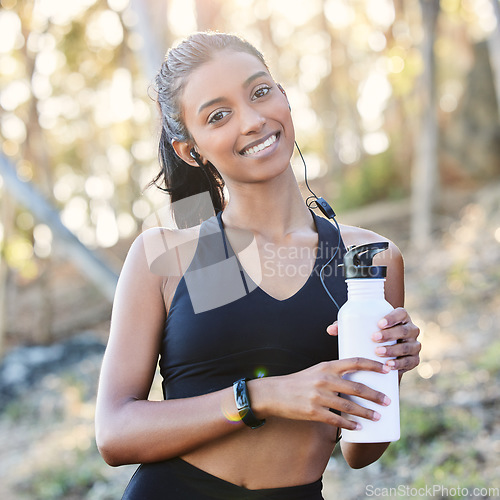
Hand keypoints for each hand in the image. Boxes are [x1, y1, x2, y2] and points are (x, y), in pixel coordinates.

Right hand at [252, 358, 391, 430]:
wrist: (274, 393)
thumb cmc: (298, 382)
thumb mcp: (316, 371)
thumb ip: (334, 373)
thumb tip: (356, 379)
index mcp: (326, 366)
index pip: (355, 362)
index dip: (373, 365)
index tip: (387, 369)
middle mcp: (324, 379)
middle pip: (357, 388)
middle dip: (375, 395)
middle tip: (388, 401)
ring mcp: (319, 397)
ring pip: (350, 407)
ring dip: (366, 413)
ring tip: (378, 417)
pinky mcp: (314, 412)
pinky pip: (337, 420)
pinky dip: (349, 425)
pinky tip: (358, 428)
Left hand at [326, 307, 420, 373]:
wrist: (384, 351)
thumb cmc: (371, 334)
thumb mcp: (360, 328)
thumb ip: (347, 326)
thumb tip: (330, 330)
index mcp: (401, 317)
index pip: (401, 313)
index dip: (392, 317)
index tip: (379, 323)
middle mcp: (410, 330)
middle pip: (405, 330)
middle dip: (390, 335)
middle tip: (374, 339)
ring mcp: (414, 345)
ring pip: (408, 347)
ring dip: (394, 350)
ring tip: (378, 353)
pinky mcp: (413, 360)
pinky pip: (411, 362)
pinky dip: (401, 364)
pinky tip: (390, 366)